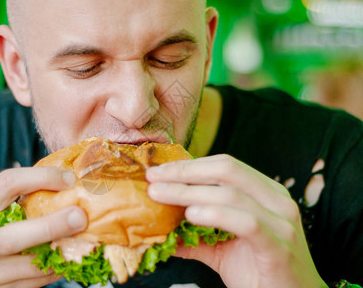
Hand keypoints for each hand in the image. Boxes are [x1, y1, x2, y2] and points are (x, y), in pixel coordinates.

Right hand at [0, 167, 86, 287]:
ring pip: (31, 267)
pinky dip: (58, 269)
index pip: (6, 185)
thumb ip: (16, 198)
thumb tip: (66, 181)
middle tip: (81, 216)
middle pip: (14, 238)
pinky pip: (37, 283)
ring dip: (63, 252)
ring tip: (87, 238)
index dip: (41, 178)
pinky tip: (71, 257)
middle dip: (51, 226)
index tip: (69, 179)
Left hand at [146, 154, 326, 287]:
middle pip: (226, 170)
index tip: (158, 170)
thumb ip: (193, 236)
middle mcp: (276, 200)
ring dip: (189, 191)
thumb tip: (157, 228)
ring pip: (231, 194)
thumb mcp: (221, 248)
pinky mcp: (279, 246)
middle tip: (153, 177)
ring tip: (160, 194)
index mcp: (265, 192)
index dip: (188, 165)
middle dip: (184, 172)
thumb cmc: (259, 270)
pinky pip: (246, 223)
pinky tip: (191, 214)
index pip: (223, 166)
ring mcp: (281, 222)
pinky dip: (216, 214)